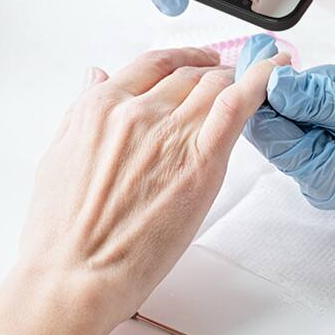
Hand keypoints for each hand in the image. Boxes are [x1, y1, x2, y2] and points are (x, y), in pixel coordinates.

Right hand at [0, 45, 283, 334]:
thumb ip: (81, 110)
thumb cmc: (61, 232)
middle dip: (212, 71)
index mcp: (100, 108)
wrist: (74, 276)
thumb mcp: (58, 155)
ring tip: (253, 77)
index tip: (197, 61)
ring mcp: (169, 136)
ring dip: (236, 78)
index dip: (182, 59)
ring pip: (214, 87)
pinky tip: (276, 69)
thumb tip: (93, 76)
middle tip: (229, 75)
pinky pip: (236, 108)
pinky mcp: (200, 164)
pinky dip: (260, 82)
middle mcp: (136, 112)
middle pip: (188, 75)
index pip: (153, 65)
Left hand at [234, 40, 334, 214]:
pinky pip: (321, 112)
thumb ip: (319, 99)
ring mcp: (328, 159)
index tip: (261, 55)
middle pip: (280, 120)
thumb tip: (274, 84)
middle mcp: (317, 174)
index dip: (259, 91)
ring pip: (301, 110)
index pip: (269, 132)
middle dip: (303, 90)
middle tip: (333, 77)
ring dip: (325, 90)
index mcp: (321, 177)